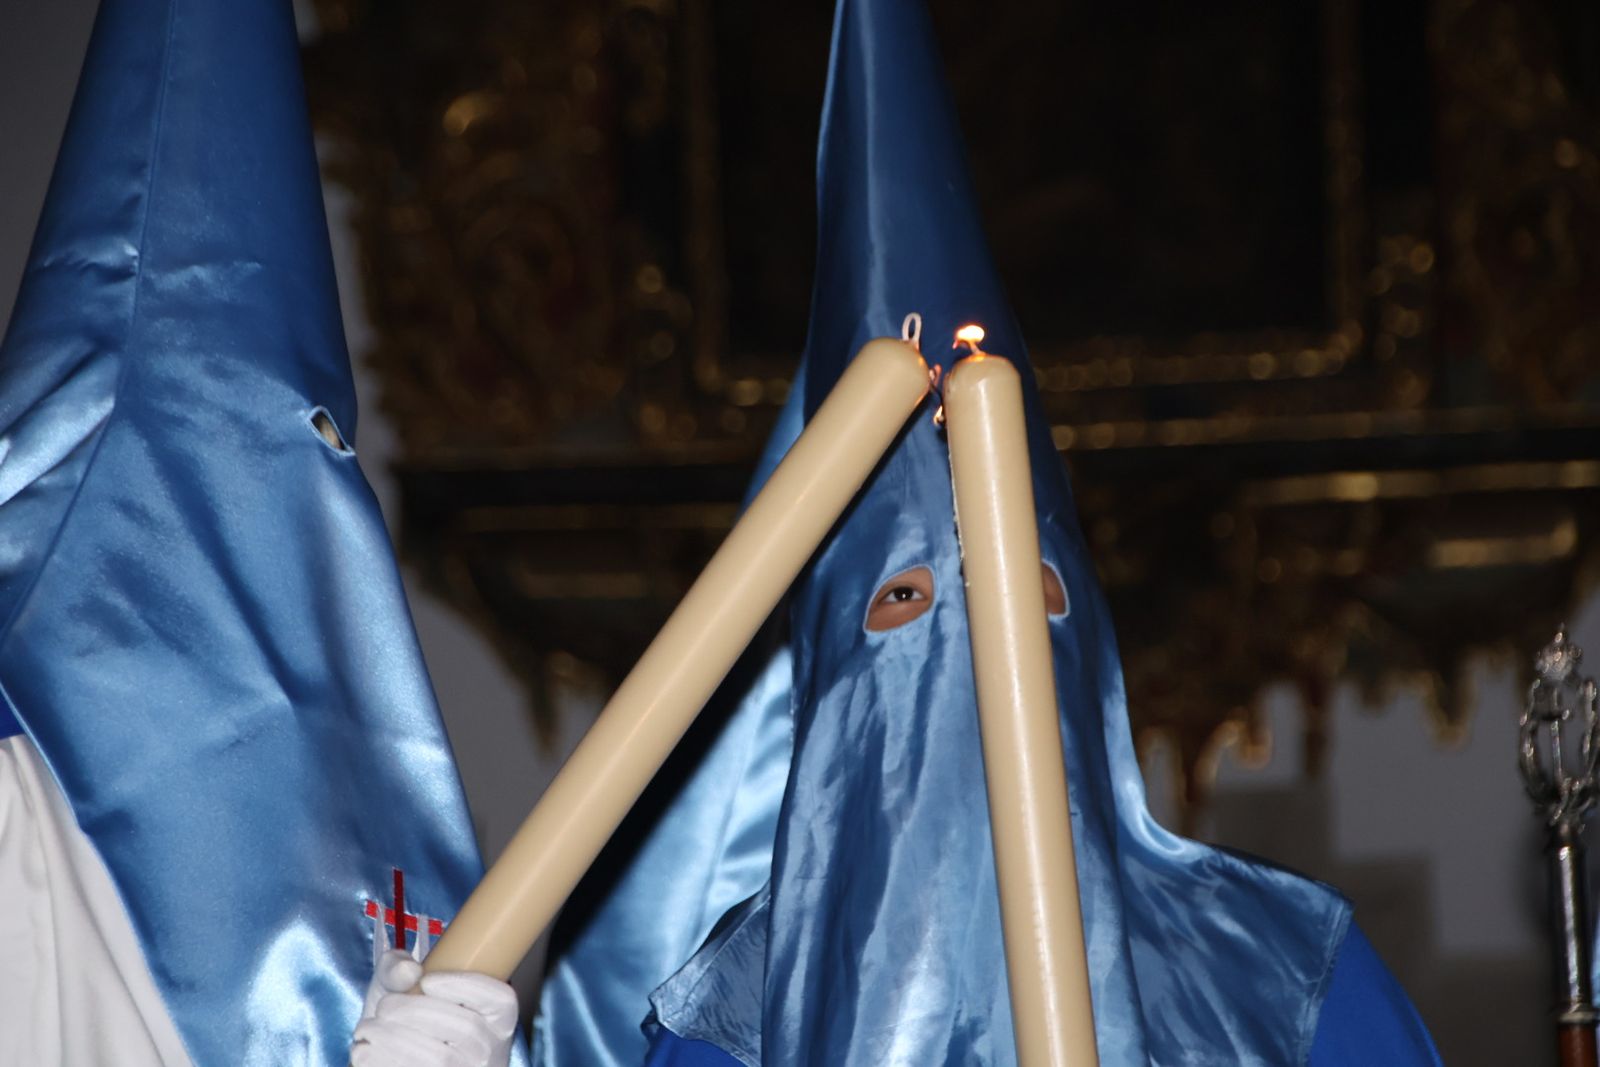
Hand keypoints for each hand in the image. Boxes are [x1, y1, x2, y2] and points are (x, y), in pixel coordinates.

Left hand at [351, 950, 517, 1066]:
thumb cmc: (403, 1020)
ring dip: (395, 1040)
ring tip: (367, 1029)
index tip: (426, 980)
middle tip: (383, 1007)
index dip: (466, 986)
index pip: (501, 999)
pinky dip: (386, 1062)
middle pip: (467, 1027)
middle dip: (417, 1012)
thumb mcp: (401, 987)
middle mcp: (490, 1050)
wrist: (391, 1058)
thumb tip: (408, 973)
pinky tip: (365, 1052)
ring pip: (441, 1058)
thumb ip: (397, 967)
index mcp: (496, 1018)